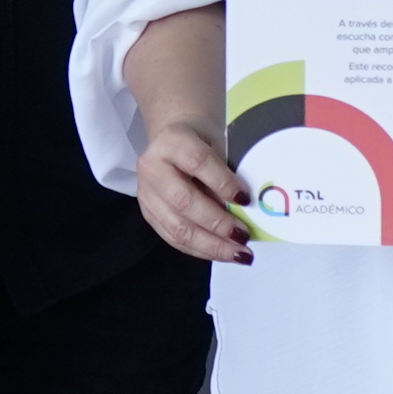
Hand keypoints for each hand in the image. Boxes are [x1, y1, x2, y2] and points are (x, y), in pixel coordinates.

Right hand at [130, 115, 255, 267]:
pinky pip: (174, 239)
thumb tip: (246, 209)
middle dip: (217, 224)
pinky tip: (221, 253)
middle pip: (184, 201)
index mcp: (172, 141)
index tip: (246, 199)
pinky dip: (200, 250)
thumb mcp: (217, 143)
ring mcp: (146, 194)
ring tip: (238, 253)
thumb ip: (227, 171)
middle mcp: (152, 168)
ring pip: (177, 227)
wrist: (171, 140)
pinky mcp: (148, 214)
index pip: (198, 162)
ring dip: (211, 245)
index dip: (223, 183)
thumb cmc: (200, 140)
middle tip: (243, 236)